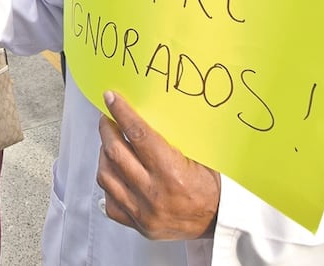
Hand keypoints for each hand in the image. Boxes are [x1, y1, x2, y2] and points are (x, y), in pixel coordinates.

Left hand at [96, 90, 219, 240]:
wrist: (219, 221)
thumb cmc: (211, 187)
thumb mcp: (199, 157)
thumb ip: (171, 140)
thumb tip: (144, 113)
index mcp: (171, 173)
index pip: (138, 134)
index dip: (121, 113)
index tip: (111, 99)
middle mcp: (154, 193)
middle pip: (116, 153)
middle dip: (107, 130)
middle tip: (107, 120)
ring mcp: (143, 212)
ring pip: (106, 176)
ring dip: (104, 156)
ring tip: (109, 145)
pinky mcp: (138, 225)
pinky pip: (109, 201)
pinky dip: (109, 183)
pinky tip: (114, 173)